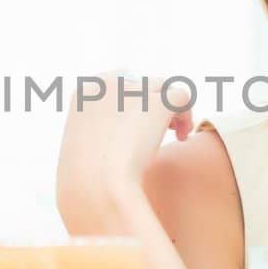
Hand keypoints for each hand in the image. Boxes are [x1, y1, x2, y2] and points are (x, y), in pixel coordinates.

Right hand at [56, 70, 194, 229]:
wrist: (98, 187)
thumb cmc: (86, 182)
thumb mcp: (81, 151)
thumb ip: (96, 133)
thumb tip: (117, 132)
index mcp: (85, 92)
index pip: (118, 81)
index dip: (134, 100)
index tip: (139, 121)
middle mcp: (108, 84)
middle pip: (142, 84)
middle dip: (152, 105)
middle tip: (157, 130)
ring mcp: (134, 90)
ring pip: (163, 90)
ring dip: (169, 110)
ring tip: (175, 134)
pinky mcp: (157, 102)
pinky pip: (182, 97)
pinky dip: (186, 115)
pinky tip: (183, 137)